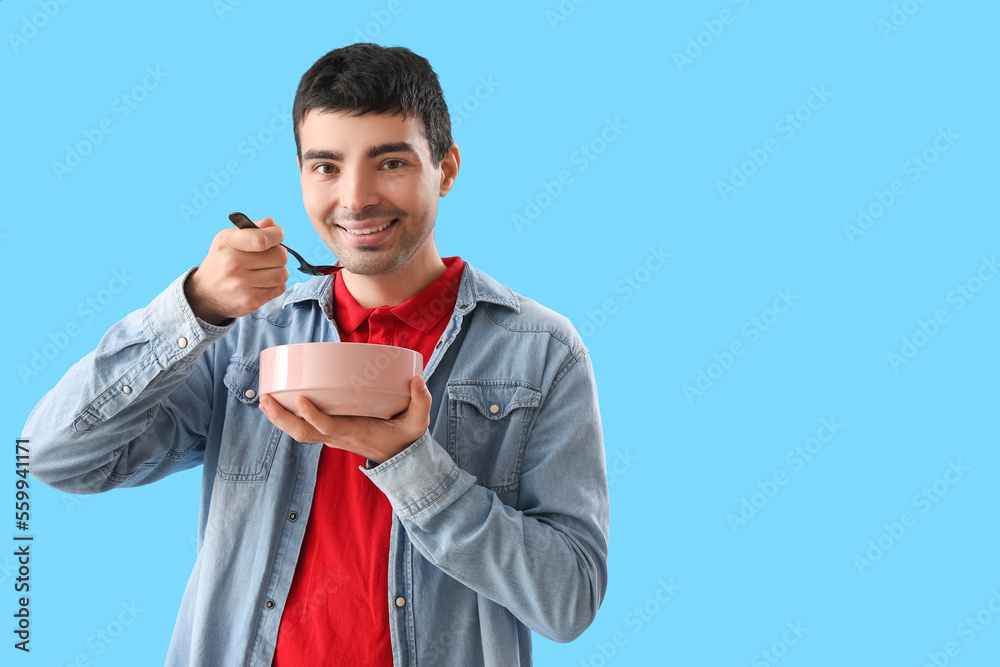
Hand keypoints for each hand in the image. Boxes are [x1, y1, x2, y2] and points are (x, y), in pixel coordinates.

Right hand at [184, 216, 287, 324]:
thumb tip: (272, 223)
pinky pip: (279, 288)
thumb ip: (252, 229)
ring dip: (279, 271)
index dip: (277, 235)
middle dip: (279, 254)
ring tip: (267, 270)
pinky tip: (264, 282)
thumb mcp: (229, 240)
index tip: (277, 235)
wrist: (206, 294)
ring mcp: (242, 284)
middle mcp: (233, 263)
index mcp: (228, 243)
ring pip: (282, 274)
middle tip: (270, 256)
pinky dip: (276, 285)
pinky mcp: (250, 300)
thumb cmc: (223, 262)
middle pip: (280, 256)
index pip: (262, 238)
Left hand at [258, 375, 432, 464]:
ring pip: (300, 434)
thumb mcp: (418, 422)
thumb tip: (417, 379)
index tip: (299, 398)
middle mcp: (339, 436)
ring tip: (264, 401)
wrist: (400, 460)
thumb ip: (421, 401)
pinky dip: (288, 421)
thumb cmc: (405, 438)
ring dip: (279, 420)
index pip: (330, 426)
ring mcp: (333, 438)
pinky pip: (305, 431)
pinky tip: (277, 408)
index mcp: (356, 432)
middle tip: (265, 399)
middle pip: (304, 432)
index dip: (312, 415)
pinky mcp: (331, 435)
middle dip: (282, 418)